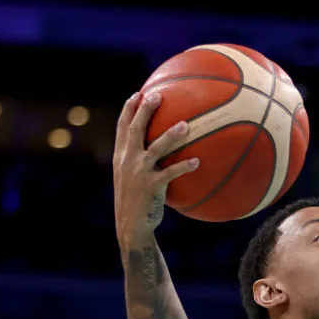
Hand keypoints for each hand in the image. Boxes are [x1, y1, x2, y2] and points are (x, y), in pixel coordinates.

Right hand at [113, 91, 198, 247]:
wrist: (130, 225)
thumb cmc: (136, 200)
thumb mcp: (131, 178)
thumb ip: (140, 161)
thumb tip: (160, 149)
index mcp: (122, 156)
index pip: (122, 127)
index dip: (129, 109)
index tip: (138, 94)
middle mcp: (127, 161)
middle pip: (135, 130)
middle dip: (145, 111)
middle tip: (158, 96)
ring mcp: (139, 173)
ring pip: (155, 149)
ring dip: (170, 136)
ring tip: (186, 125)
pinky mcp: (151, 187)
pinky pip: (170, 173)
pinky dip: (184, 167)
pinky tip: (197, 161)